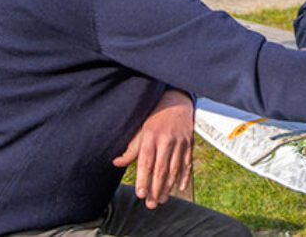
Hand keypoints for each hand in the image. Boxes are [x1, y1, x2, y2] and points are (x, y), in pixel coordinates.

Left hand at [113, 89, 193, 208]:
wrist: (176, 101)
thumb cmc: (153, 117)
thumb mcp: (139, 130)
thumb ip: (130, 149)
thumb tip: (116, 163)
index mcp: (150, 137)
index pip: (146, 163)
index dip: (143, 180)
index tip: (141, 194)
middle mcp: (165, 140)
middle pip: (160, 169)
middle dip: (155, 189)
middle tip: (151, 204)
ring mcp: (179, 142)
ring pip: (174, 169)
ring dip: (168, 186)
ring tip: (162, 199)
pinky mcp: (189, 143)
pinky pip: (187, 163)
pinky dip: (185, 176)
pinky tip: (180, 188)